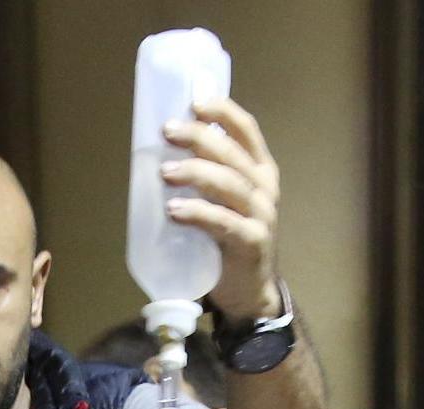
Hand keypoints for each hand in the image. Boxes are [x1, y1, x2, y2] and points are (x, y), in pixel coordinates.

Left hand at [161, 95, 283, 322]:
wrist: (250, 293)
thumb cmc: (228, 242)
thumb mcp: (220, 203)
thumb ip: (203, 181)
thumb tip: (159, 156)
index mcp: (259, 170)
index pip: (246, 130)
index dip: (223, 112)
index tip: (194, 101)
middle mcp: (264, 187)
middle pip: (232, 153)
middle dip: (199, 137)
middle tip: (167, 131)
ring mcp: (262, 215)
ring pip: (229, 184)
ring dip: (195, 173)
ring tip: (164, 172)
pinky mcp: (252, 243)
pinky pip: (224, 222)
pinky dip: (198, 213)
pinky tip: (174, 210)